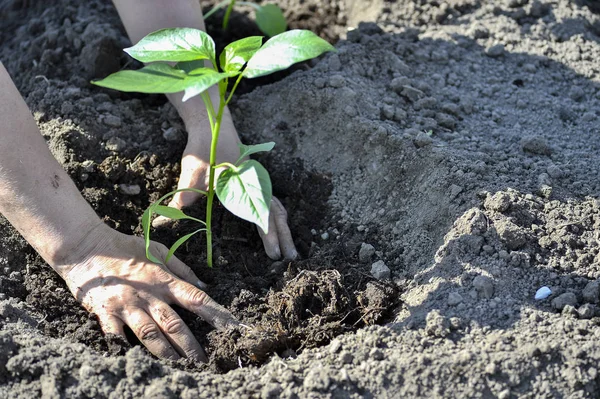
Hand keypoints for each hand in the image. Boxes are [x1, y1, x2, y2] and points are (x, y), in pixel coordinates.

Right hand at [61, 224, 236, 360]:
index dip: (216, 314)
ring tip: (181, 369)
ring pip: (150, 335)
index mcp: (164, 280)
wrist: (86, 246)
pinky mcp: (105, 313)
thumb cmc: (125, 248)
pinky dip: (124, 351)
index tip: (232, 328)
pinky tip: (136, 364)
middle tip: (206, 362)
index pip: (196, 299)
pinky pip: (116, 337)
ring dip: (167, 354)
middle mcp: (148, 295)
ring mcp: (127, 306)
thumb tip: (205, 287)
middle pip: (174, 324)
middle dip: (192, 346)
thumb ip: (182, 269)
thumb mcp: (159, 251)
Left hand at [153, 109, 297, 259]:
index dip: (269, 234)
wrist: (213, 123)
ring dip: (283, 228)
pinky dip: (276, 217)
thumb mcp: (192, 169)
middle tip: (290, 257)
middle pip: (276, 212)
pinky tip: (276, 228)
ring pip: (276, 207)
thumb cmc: (203, 146)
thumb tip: (163, 221)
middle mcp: (256, 183)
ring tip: (288, 248)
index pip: (262, 213)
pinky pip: (271, 202)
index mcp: (245, 182)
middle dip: (284, 236)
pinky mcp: (254, 182)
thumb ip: (184, 194)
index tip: (273, 254)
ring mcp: (258, 182)